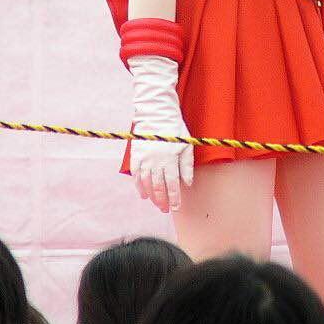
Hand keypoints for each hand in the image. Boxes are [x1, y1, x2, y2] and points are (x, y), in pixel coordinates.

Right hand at [127, 55, 193, 211]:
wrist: (156, 112)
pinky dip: (139, 186)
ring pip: (147, 183)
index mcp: (170, 159)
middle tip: (166, 210)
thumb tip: (187, 183)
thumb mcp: (186, 145)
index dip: (174, 198)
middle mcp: (156, 161)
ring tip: (156, 204)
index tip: (176, 208)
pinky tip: (143, 194)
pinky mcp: (136, 155)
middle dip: (162, 201)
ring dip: (152, 196)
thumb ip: (186, 165)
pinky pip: (136, 175)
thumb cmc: (175, 128)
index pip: (172, 184)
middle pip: (159, 187)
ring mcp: (145, 158)